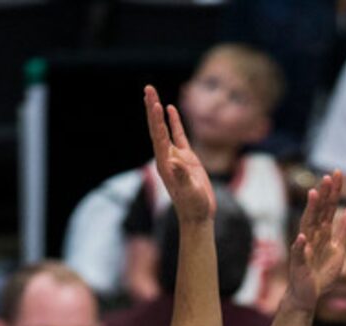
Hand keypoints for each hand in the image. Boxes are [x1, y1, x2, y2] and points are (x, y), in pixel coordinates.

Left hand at [144, 83, 215, 223]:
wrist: (198, 216)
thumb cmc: (194, 206)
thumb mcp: (190, 192)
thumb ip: (182, 176)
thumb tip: (175, 162)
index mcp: (165, 164)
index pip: (159, 137)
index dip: (156, 120)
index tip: (155, 104)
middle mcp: (167, 157)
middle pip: (156, 128)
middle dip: (151, 108)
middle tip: (147, 88)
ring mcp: (175, 156)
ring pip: (164, 129)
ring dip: (158, 111)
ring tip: (152, 93)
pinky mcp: (186, 158)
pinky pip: (178, 135)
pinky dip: (173, 122)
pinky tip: (170, 109)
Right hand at [284, 172, 345, 314]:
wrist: (309, 295)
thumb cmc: (322, 272)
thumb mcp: (339, 249)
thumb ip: (345, 230)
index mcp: (323, 232)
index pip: (329, 207)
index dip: (333, 191)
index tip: (337, 173)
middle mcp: (312, 236)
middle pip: (318, 212)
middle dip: (323, 195)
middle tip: (327, 177)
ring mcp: (305, 248)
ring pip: (307, 226)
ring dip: (310, 210)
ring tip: (313, 194)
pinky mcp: (299, 264)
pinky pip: (299, 254)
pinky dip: (300, 246)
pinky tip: (301, 238)